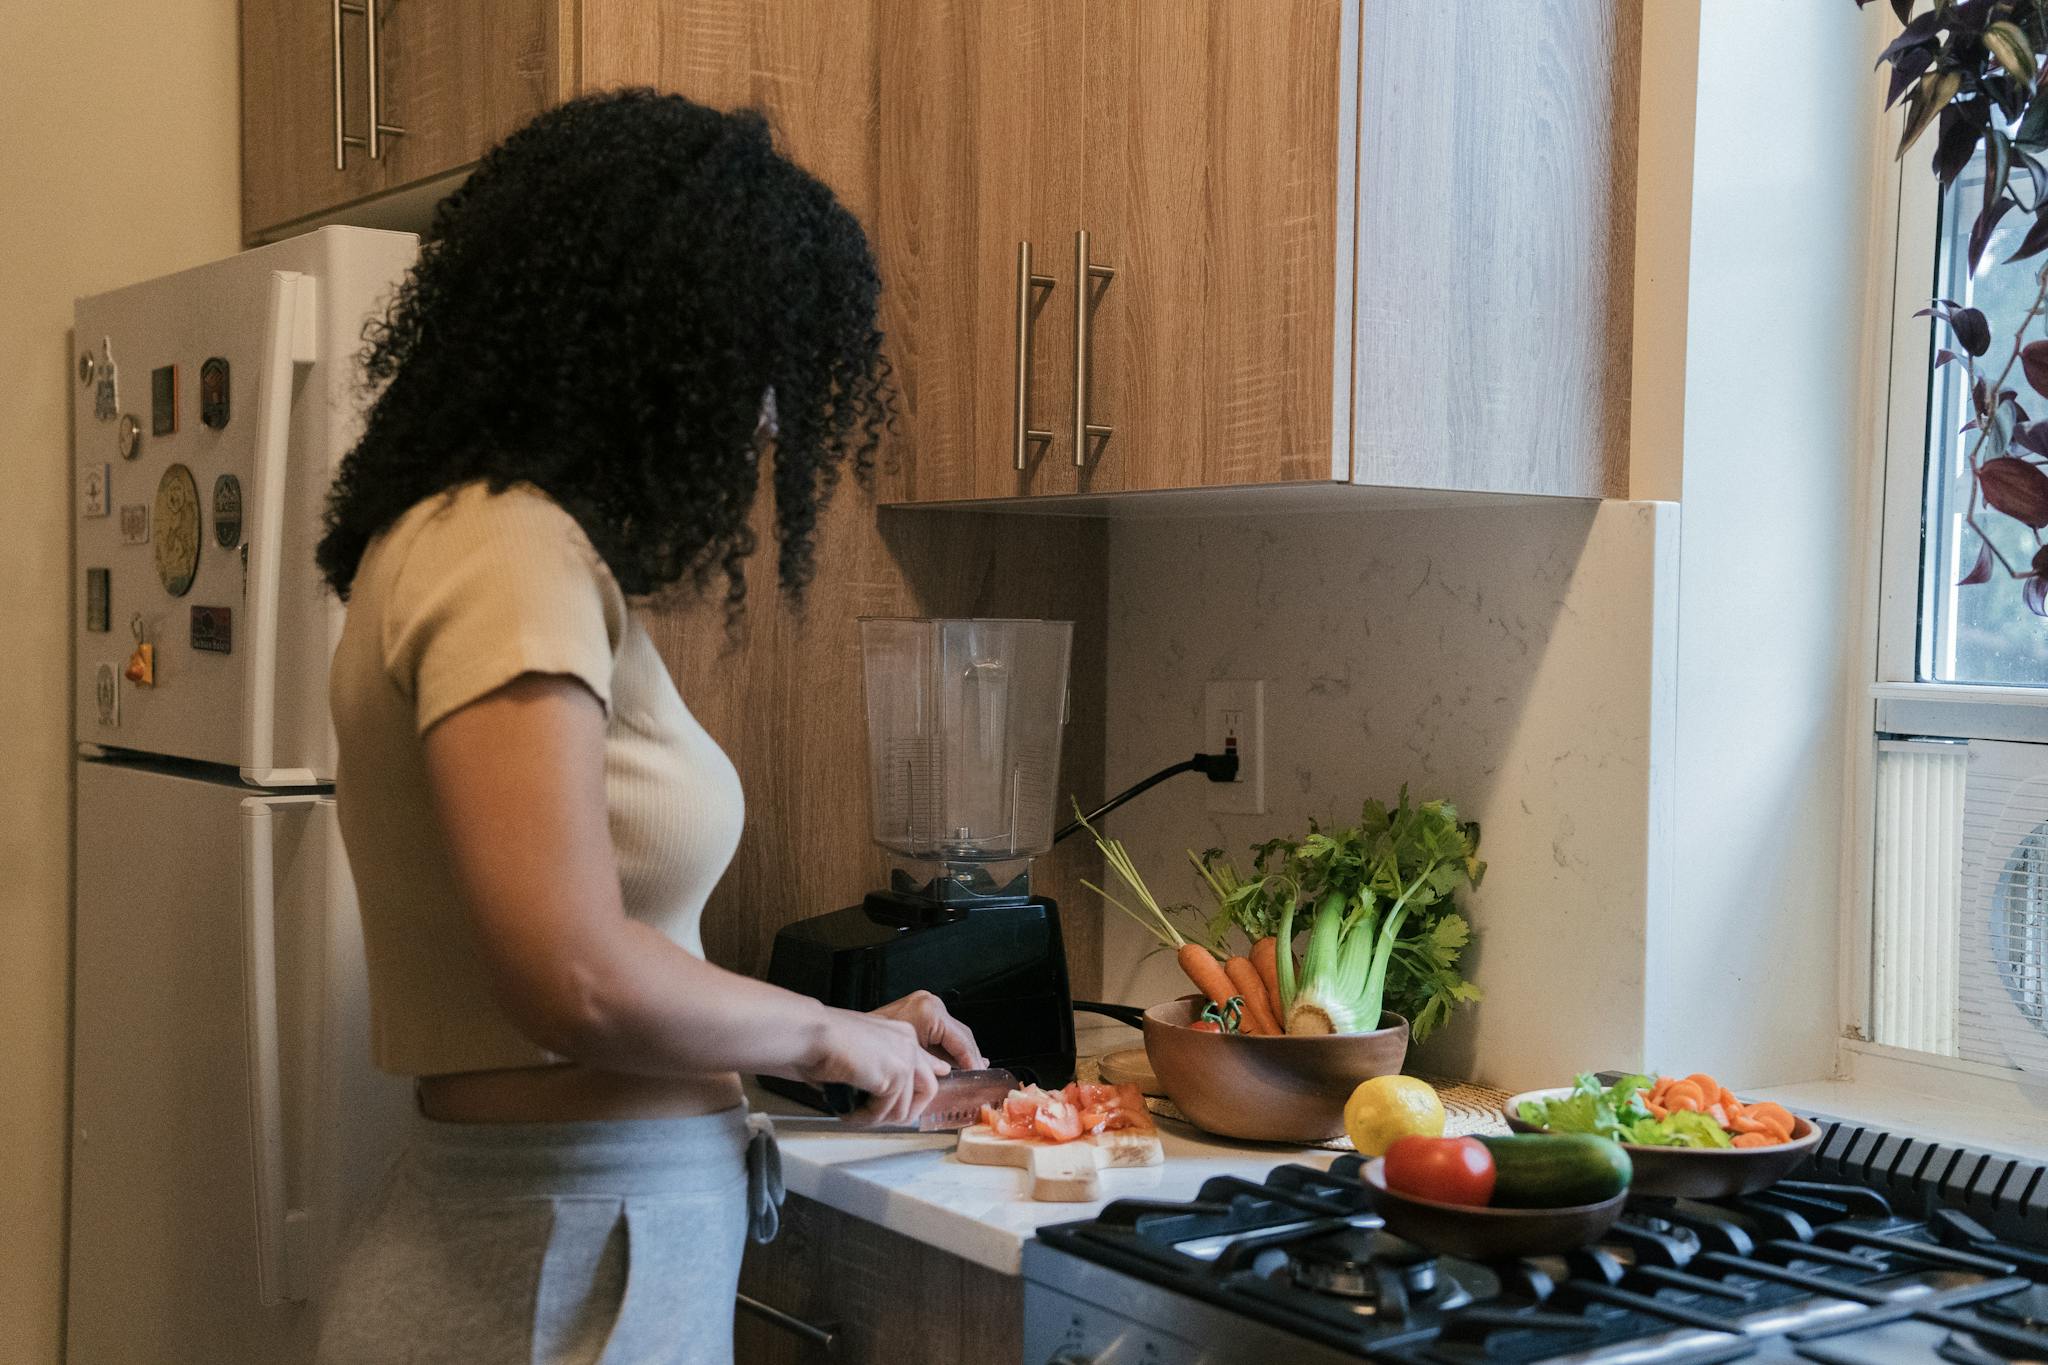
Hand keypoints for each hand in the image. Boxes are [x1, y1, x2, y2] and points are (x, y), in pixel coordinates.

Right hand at [800, 1007, 951, 1127]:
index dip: (921, 1091)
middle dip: (903, 1112)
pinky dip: (863, 1118)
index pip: (926, 1066)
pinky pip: (883, 1113)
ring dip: (876, 1118)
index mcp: (901, 1033)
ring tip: (854, 1115)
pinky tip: (848, 1111)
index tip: (916, 1104)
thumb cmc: (822, 1040)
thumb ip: (880, 1068)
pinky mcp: (893, 1077)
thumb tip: (883, 1095)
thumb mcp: (859, 1051)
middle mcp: (908, 1043)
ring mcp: (904, 1059)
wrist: (810, 1034)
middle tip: (876, 1118)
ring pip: (903, 1109)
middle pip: (927, 1090)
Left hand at [868, 990, 987, 1070]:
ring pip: (954, 1032)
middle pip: (961, 1035)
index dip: (971, 1061)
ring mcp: (927, 1004)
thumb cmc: (874, 1046)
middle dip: (970, 1056)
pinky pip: (943, 1030)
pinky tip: (956, 1059)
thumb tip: (958, 1074)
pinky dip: (949, 1046)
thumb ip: (935, 1066)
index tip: (978, 1076)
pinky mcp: (921, 1010)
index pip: (961, 1040)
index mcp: (930, 1012)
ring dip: (961, 1052)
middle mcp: (930, 1003)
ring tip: (971, 1069)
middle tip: (978, 1075)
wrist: (848, 1034)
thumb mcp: (910, 1060)